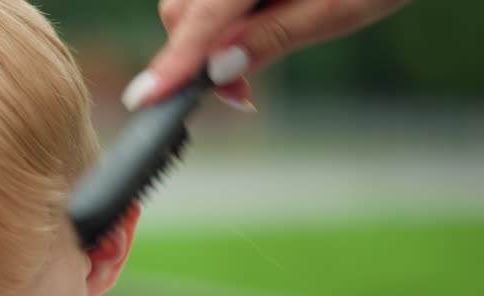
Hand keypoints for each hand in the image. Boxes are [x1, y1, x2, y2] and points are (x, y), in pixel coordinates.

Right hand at [122, 0, 409, 110]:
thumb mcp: (336, 8)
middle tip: (241, 96)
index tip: (147, 98)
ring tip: (251, 61)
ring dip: (208, 37)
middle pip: (184, 6)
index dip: (175, 62)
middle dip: (197, 54)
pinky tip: (254, 26)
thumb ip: (273, 37)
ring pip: (191, 1)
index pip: (202, 16)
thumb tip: (219, 70)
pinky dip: (220, 18)